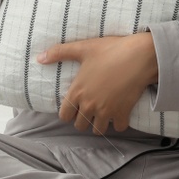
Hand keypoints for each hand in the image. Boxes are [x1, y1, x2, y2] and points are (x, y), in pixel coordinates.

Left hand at [40, 33, 157, 134]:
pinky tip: (119, 113)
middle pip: (80, 125)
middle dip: (83, 119)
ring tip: (103, 113)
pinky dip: (119, 123)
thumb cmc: (110, 50)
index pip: (64, 116)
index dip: (68, 112)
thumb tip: (39, 58)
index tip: (75, 106)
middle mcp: (89, 105)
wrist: (139, 56)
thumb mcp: (83, 48)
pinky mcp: (123, 113)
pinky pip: (118, 128)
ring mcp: (106, 111)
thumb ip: (59, 52)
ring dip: (99, 124)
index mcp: (77, 92)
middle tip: (90, 109)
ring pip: (98, 130)